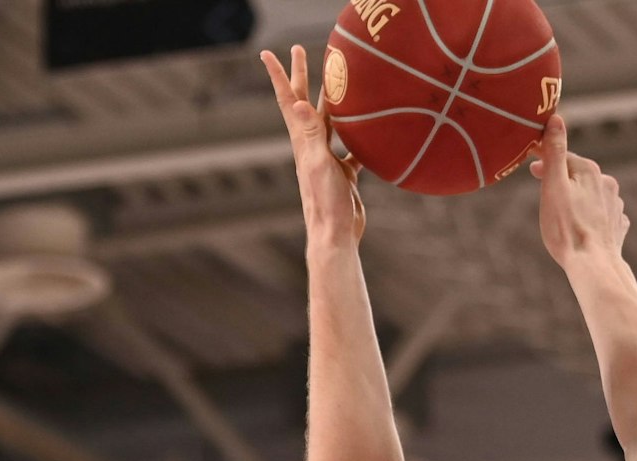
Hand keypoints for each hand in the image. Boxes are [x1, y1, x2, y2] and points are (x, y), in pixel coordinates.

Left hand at [262, 45, 366, 248]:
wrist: (335, 234)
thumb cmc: (325, 202)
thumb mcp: (319, 163)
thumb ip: (311, 133)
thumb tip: (299, 102)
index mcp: (303, 142)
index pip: (288, 101)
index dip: (278, 76)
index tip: (267, 53)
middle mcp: (312, 147)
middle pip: (305, 103)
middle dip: (301, 76)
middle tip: (299, 50)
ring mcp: (328, 160)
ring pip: (329, 122)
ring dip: (331, 100)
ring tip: (337, 80)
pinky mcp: (344, 174)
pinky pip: (351, 147)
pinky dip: (358, 135)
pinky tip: (369, 128)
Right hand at [529, 115, 628, 271]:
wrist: (594, 267)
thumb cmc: (567, 229)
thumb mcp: (553, 187)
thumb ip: (554, 152)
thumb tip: (556, 119)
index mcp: (590, 171)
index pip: (562, 157)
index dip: (543, 161)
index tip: (530, 167)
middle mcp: (607, 184)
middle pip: (577, 176)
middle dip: (560, 180)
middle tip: (542, 192)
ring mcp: (615, 206)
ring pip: (590, 195)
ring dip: (576, 198)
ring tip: (562, 213)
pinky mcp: (618, 226)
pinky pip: (601, 214)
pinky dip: (590, 215)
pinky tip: (583, 226)